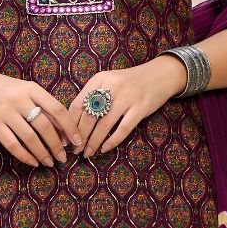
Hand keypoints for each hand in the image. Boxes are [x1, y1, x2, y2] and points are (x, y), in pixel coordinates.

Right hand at [0, 67, 83, 167]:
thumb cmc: (8, 90)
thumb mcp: (27, 90)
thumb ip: (44, 106)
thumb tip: (65, 132)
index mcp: (32, 89)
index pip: (57, 109)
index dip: (70, 127)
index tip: (77, 141)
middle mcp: (19, 99)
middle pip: (44, 126)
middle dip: (57, 145)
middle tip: (63, 157)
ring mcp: (5, 112)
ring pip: (29, 138)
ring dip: (43, 153)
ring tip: (50, 162)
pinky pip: (12, 144)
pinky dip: (25, 156)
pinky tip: (33, 162)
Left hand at [71, 58, 185, 158]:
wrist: (160, 75)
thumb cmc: (130, 82)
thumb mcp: (109, 82)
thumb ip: (93, 96)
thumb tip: (73, 123)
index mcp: (99, 79)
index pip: (78, 105)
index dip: (69, 124)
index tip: (66, 138)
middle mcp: (111, 86)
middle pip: (89, 117)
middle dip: (80, 137)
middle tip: (76, 150)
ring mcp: (127, 97)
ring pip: (104, 125)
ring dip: (94, 142)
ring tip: (88, 153)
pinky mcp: (140, 107)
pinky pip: (123, 129)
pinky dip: (112, 141)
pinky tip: (105, 149)